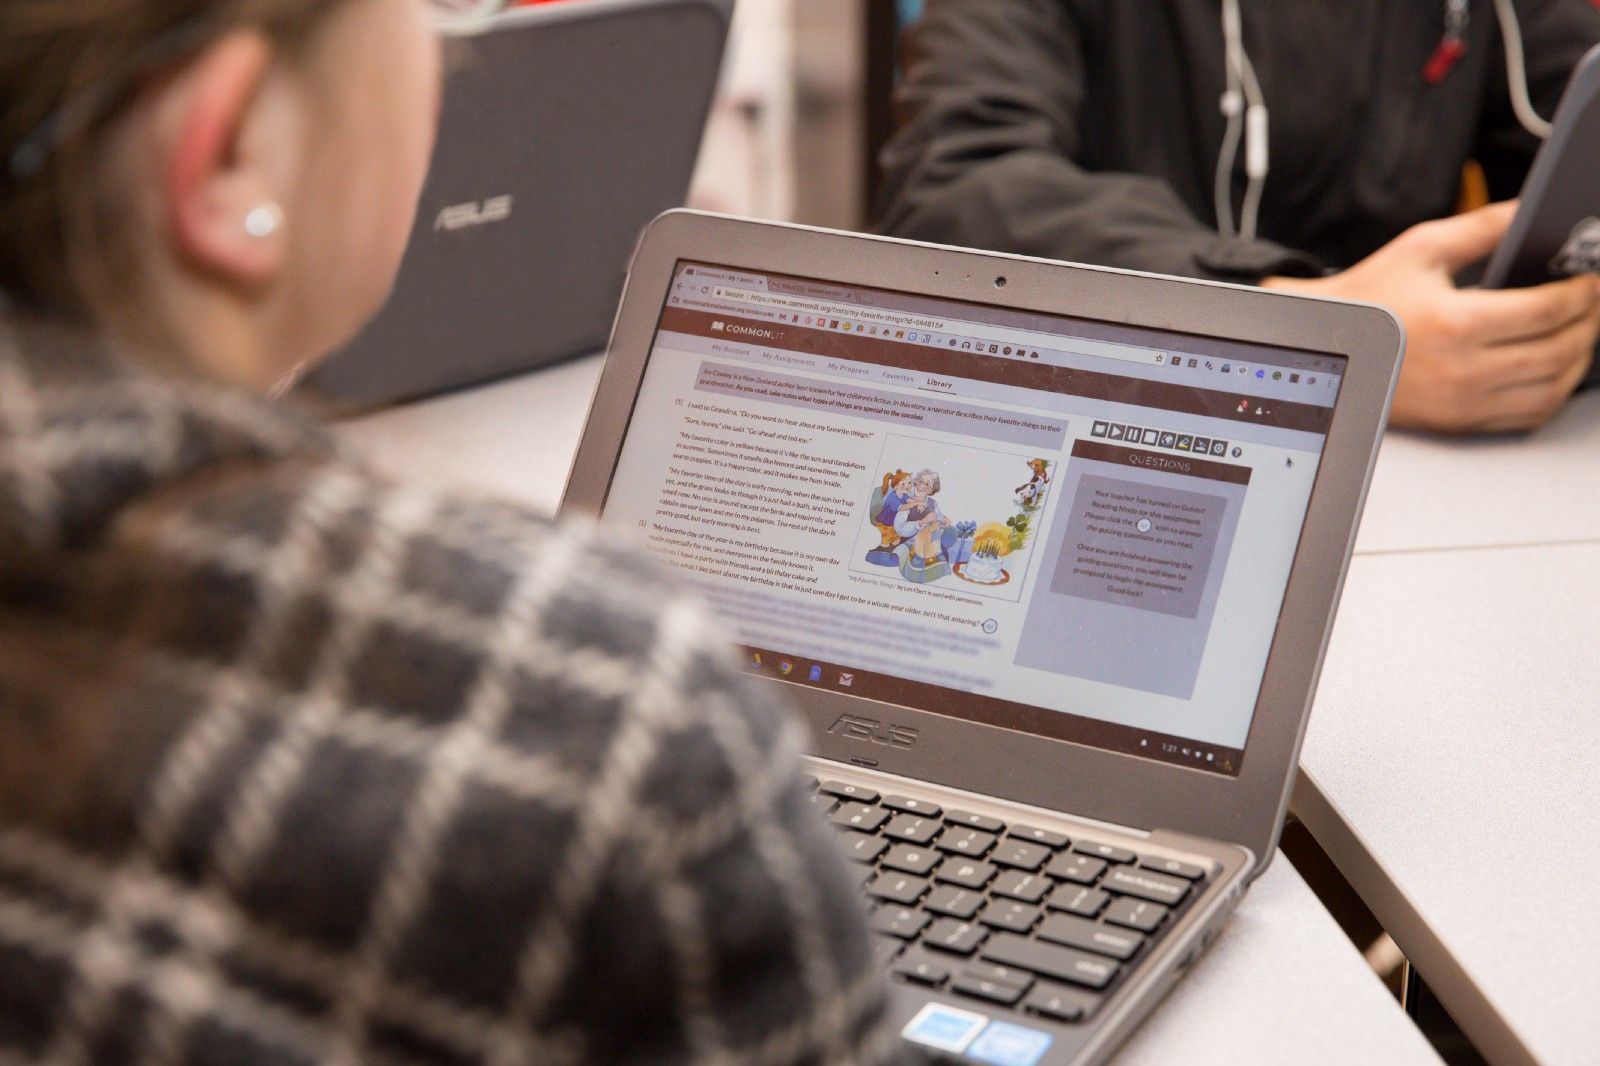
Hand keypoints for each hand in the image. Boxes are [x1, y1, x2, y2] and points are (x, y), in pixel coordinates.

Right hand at [1263, 202, 1599, 433]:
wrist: (1328, 344)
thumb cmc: (1369, 299)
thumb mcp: (1421, 248)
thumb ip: (1484, 226)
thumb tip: (1531, 211)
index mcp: (1455, 323)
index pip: (1549, 310)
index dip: (1584, 290)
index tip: (1590, 275)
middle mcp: (1462, 371)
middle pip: (1560, 350)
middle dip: (1590, 321)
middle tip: (1593, 299)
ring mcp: (1462, 403)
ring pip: (1553, 389)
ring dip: (1579, 358)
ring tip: (1580, 330)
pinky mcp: (1459, 422)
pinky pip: (1528, 416)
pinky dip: (1554, 392)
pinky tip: (1555, 367)